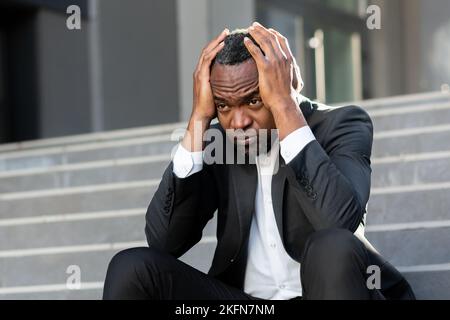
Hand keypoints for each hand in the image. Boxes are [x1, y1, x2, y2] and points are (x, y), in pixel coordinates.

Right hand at [192, 28, 228, 121]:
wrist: (202, 116)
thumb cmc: (211, 108)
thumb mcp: (218, 94)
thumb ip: (224, 87)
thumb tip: (236, 86)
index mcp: (202, 75)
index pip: (209, 56)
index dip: (217, 47)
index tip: (226, 40)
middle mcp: (199, 72)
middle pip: (207, 50)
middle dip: (217, 40)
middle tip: (226, 32)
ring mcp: (199, 73)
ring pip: (207, 52)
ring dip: (216, 42)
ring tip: (225, 34)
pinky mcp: (201, 77)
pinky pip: (208, 59)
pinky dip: (215, 51)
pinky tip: (223, 45)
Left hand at [244, 22, 306, 139]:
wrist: (284, 102)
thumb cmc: (288, 95)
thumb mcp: (295, 81)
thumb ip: (294, 74)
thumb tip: (295, 74)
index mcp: (289, 59)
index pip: (282, 40)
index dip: (274, 33)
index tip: (267, 30)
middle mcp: (283, 58)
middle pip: (272, 38)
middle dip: (263, 30)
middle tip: (254, 26)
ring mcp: (274, 61)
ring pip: (264, 42)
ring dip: (256, 33)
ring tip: (249, 29)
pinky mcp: (265, 67)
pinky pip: (256, 52)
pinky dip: (250, 44)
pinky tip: (245, 41)